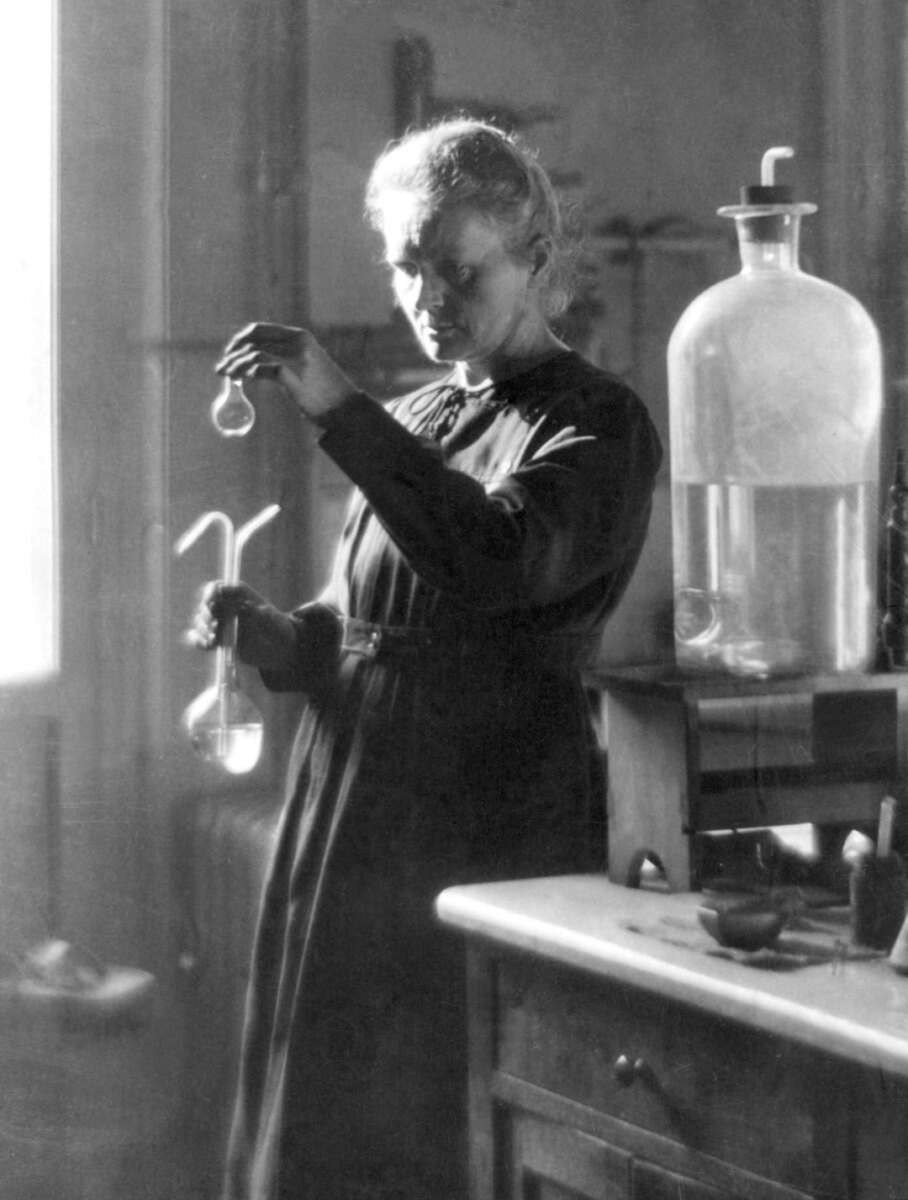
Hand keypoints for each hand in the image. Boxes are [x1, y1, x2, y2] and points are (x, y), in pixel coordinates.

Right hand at [185, 581, 297, 671]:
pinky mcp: (216, 638)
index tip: (210, 604)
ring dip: (203, 630)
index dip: (210, 594)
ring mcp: (219, 623)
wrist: (279, 650)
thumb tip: (246, 606)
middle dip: (205, 615)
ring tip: (215, 640)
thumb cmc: (278, 629)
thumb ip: (261, 614)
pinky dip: (198, 641)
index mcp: (238, 595)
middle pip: (204, 605)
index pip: (216, 587)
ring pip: (199, 622)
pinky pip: (198, 638)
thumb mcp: (274, 621)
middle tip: (214, 626)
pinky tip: (209, 646)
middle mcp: (225, 606)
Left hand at [215, 323, 357, 424]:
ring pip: (253, 352)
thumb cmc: (326, 394)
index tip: (229, 354)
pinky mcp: (291, 374)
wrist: (345, 409)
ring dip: (234, 363)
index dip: (239, 339)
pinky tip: (239, 381)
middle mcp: (296, 341)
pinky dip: (246, 372)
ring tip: (225, 375)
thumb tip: (261, 366)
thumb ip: (288, 362)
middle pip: (252, 338)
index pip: (259, 329)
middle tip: (222, 367)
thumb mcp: (306, 370)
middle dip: (232, 351)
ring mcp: (294, 356)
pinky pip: (260, 367)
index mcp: (299, 336)